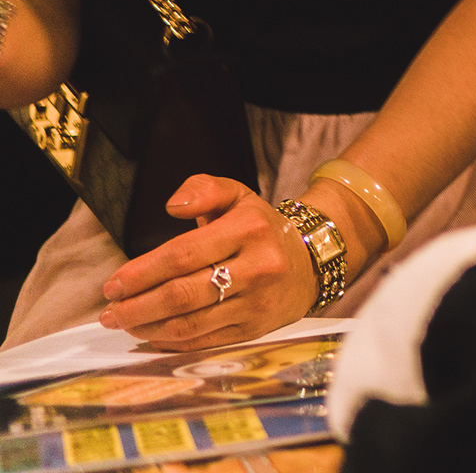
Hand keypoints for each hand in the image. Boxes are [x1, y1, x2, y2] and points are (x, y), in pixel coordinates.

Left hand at [100, 175, 316, 350]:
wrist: (310, 262)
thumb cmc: (261, 229)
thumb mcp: (238, 196)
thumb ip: (203, 189)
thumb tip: (172, 206)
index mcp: (249, 229)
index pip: (183, 254)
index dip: (141, 273)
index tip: (113, 285)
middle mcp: (258, 266)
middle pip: (183, 293)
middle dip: (137, 306)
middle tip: (110, 312)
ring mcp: (258, 301)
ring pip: (191, 323)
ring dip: (148, 327)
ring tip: (124, 324)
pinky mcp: (256, 328)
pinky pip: (205, 340)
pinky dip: (171, 341)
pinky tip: (152, 334)